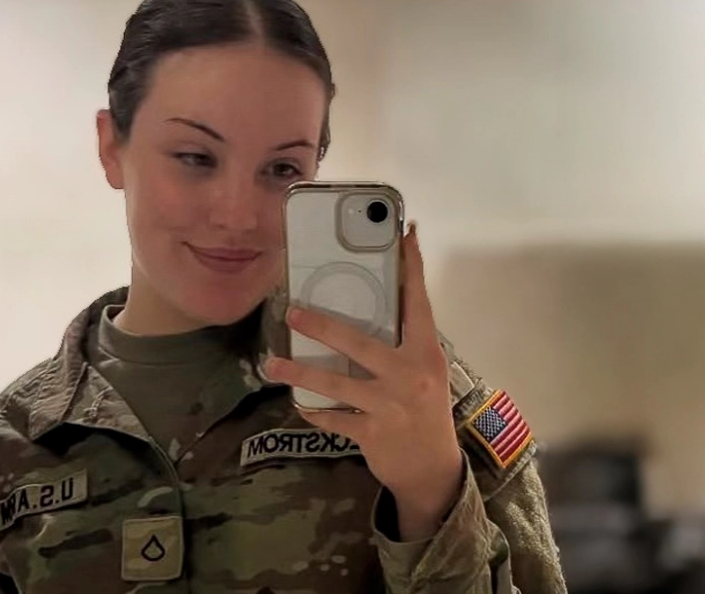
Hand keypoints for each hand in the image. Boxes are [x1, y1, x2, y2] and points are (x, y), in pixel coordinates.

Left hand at [264, 223, 464, 540]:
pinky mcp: (372, 432)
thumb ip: (403, 344)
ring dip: (299, 373)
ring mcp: (389, 405)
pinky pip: (333, 418)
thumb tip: (374, 305)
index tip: (405, 235)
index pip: (418, 303)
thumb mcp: (423, 371)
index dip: (412, 268)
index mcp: (426, 353)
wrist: (432, 469)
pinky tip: (297, 402)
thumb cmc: (424, 409)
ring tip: (272, 364)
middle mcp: (409, 375)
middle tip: (291, 310)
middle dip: (322, 326)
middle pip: (359, 343)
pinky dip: (313, 410)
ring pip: (336, 384)